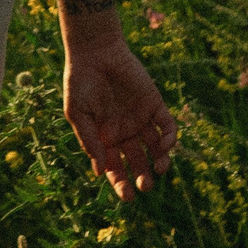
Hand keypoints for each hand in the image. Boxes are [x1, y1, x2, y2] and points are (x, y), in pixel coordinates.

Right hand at [63, 35, 177, 198]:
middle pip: (137, 163)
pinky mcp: (155, 105)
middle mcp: (125, 133)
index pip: (115, 168)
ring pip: (156, 149)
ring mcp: (141, 120)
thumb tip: (99, 171)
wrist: (95, 51)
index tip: (126, 195)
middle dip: (142, 178)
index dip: (121, 183)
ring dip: (160, 162)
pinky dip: (170, 138)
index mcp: (105, 139)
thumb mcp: (77, 113)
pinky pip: (167, 126)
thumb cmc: (80, 81)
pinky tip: (166, 146)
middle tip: (144, 187)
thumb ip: (89, 140)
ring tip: (158, 169)